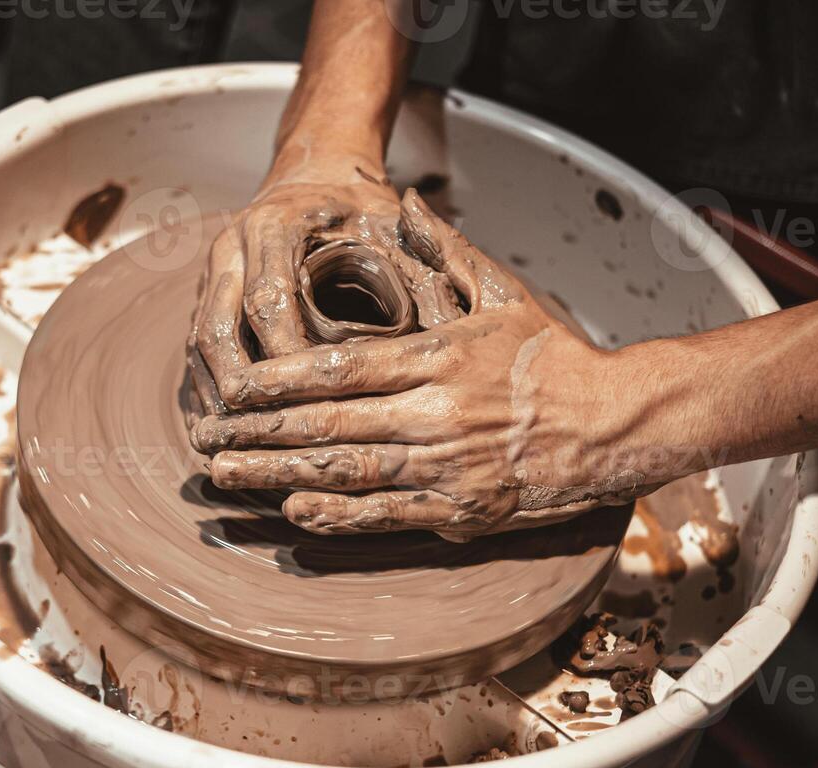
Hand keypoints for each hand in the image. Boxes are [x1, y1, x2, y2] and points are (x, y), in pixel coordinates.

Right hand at [188, 157, 475, 413]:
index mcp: (273, 225)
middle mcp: (231, 247)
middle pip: (216, 327)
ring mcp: (212, 273)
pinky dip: (203, 391)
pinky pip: (195, 351)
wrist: (316, 175)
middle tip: (257, 432)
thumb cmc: (360, 209)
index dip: (287, 355)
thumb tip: (444, 333)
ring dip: (211, 396)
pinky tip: (217, 429)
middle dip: (237, 385)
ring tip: (230, 444)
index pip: (269, 299)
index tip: (312, 398)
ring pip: (199, 343)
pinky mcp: (206, 296)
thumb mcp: (391, 229)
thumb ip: (412, 274)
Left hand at [191, 190, 657, 540]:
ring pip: (346, 473)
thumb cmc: (552, 356)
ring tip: (227, 477)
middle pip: (328, 425)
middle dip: (258, 434)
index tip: (232, 387)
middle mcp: (434, 414)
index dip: (278, 382)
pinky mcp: (459, 508)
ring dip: (278, 476)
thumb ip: (443, 250)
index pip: (339, 368)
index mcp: (436, 358)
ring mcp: (445, 466)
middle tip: (205, 439)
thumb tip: (404, 202)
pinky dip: (336, 515)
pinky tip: (292, 511)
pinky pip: (386, 515)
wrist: (612, 422)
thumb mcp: (501, 291)